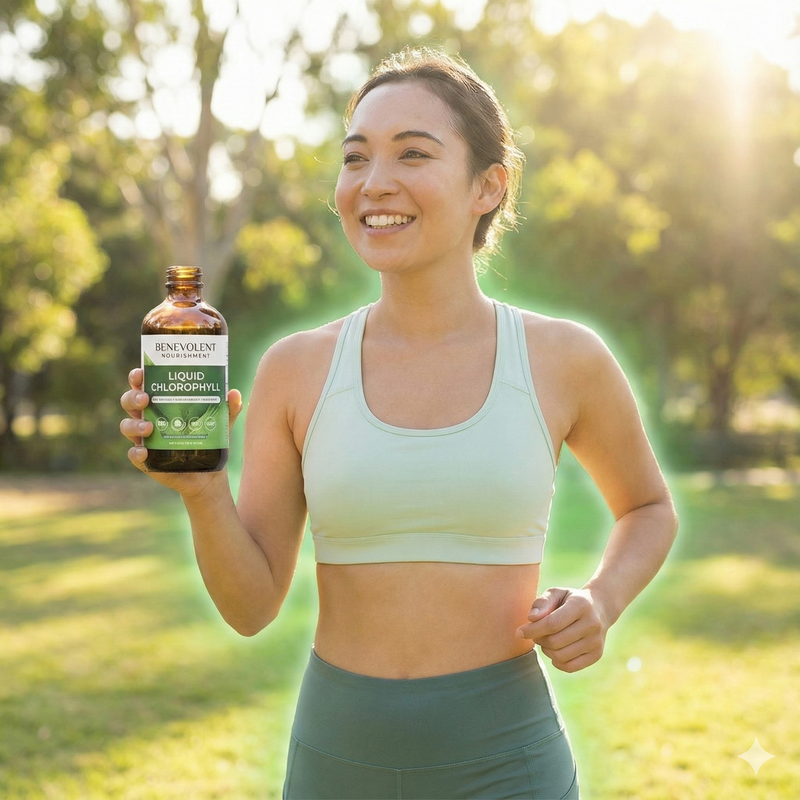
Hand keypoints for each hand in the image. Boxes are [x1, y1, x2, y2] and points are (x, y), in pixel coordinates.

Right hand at [119, 367, 242, 493]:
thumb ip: (229, 408)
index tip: (141, 372)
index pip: (144, 385)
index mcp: (163, 403)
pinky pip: (134, 456)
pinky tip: (144, 451)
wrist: (210, 473)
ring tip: (149, 427)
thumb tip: (234, 393)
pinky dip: (136, 453)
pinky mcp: (147, 461)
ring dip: (134, 425)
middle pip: (129, 402)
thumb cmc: (211, 440)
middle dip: (133, 398)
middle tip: (145, 399)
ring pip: (127, 426)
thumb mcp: (222, 423)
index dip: (138, 377)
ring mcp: (146, 440)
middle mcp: (149, 418)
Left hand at [515, 587, 608, 672]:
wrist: (599, 608)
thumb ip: (541, 603)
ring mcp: (596, 641)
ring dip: (546, 650)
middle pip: (555, 641)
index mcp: (581, 605)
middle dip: (539, 639)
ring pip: (561, 656)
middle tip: (536, 633)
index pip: (552, 623)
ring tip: (546, 640)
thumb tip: (531, 619)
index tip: (519, 632)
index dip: (533, 630)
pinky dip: (556, 662)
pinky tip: (555, 650)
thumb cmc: (569, 600)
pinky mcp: (597, 655)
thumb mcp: (556, 593)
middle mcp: (592, 624)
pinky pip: (570, 667)